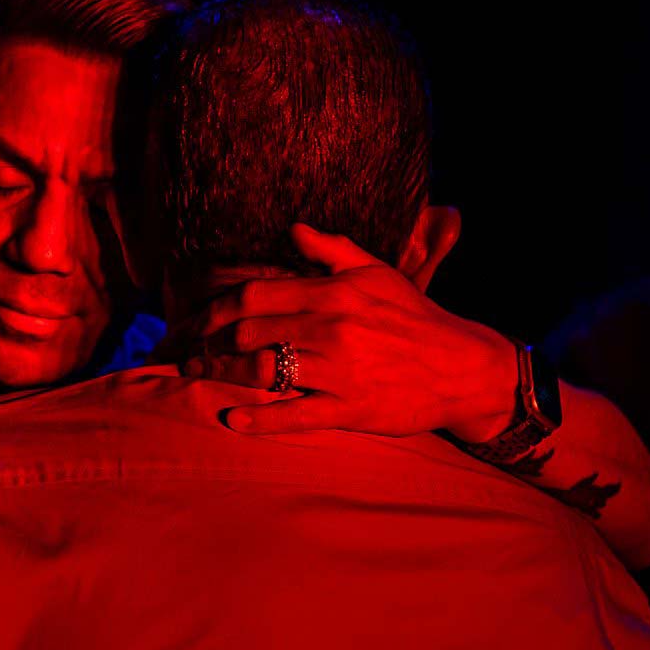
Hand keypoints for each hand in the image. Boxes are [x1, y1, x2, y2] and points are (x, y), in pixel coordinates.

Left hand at [184, 222, 515, 440]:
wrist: (464, 367)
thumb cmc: (414, 318)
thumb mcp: (377, 274)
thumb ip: (331, 251)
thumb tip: (293, 230)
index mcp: (333, 293)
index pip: (255, 294)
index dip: (215, 308)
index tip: (195, 319)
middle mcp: (331, 329)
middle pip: (248, 332)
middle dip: (207, 342)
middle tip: (185, 350)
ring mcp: (339, 371)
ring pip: (262, 371)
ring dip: (220, 375)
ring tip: (195, 376)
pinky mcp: (348, 409)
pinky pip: (294, 415)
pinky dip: (260, 419)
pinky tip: (233, 419)